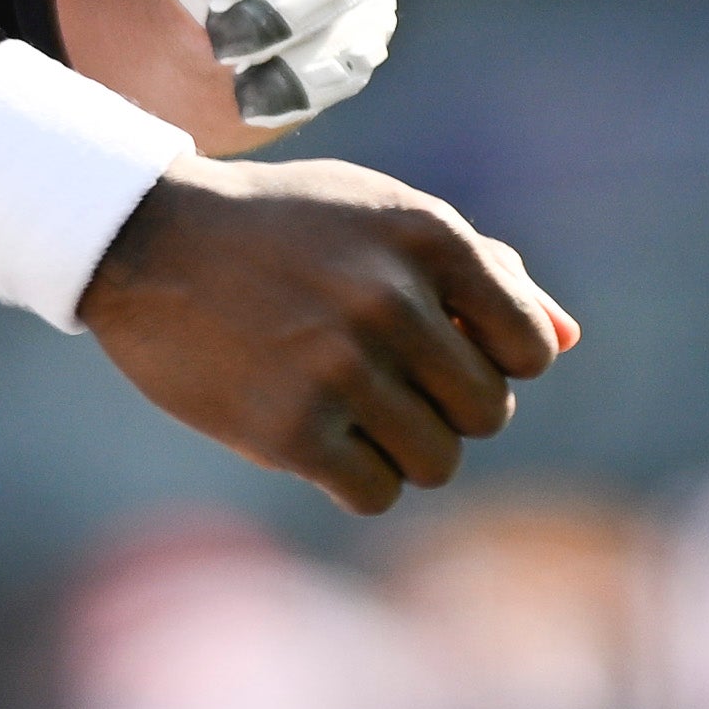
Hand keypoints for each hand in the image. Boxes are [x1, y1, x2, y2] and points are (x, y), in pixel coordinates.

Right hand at [78, 155, 574, 517]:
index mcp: (428, 236)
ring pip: (437, 462)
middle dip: (445, 411)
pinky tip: (313, 438)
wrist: (143, 240)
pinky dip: (354, 479)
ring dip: (401, 450)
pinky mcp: (290, 427)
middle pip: (487, 414)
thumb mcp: (379, 216)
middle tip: (383, 385)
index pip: (529, 349)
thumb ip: (479, 271)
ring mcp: (340, 366)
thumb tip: (566, 342)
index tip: (437, 352)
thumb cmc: (277, 228)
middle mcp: (392, 299)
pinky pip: (375, 492)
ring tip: (349, 412)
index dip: (492, 363)